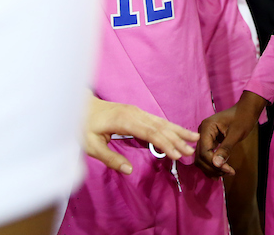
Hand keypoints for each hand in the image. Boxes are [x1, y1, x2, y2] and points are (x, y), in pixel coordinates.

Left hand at [84, 94, 198, 174]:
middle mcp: (134, 113)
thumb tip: (129, 171)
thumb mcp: (91, 145)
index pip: (150, 133)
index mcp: (125, 120)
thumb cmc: (82, 126)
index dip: (165, 144)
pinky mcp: (137, 113)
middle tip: (191, 151)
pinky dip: (170, 126)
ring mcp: (137, 111)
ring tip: (194, 138)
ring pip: (161, 122)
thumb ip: (110, 158)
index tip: (177, 155)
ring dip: (178, 131)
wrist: (79, 104)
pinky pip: (157, 120)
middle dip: (177, 139)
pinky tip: (179, 131)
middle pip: (160, 127)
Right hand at [197, 91, 266, 177]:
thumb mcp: (236, 134)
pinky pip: (206, 155)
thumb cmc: (243, 118)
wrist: (247, 109)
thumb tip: (216, 165)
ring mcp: (204, 136)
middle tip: (227, 173)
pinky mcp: (209, 140)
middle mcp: (202, 132)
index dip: (213, 164)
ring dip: (212, 168)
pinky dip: (212, 164)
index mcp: (206, 128)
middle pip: (200, 157)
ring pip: (202, 158)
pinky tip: (220, 171)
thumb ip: (225, 149)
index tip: (228, 170)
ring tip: (225, 173)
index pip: (204, 152)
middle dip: (212, 167)